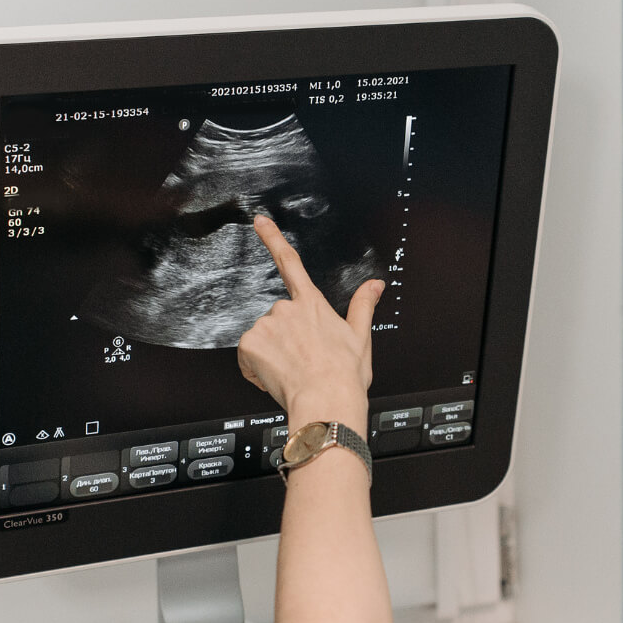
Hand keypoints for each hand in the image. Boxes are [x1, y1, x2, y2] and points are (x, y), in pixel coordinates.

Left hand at [237, 215, 384, 433]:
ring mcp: (268, 325)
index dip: (273, 239)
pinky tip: (275, 378)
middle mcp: (287, 309)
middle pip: (277, 319)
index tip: (259, 222)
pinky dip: (256, 368)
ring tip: (292, 373)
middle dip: (283, 338)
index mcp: (313, 304)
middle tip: (302, 362)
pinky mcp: (251, 343)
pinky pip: (247, 356)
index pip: (291, 263)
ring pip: (262, 339)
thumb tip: (375, 284)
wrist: (326, 401)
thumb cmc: (344, 375)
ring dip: (271, 355)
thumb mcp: (360, 337)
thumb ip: (363, 305)